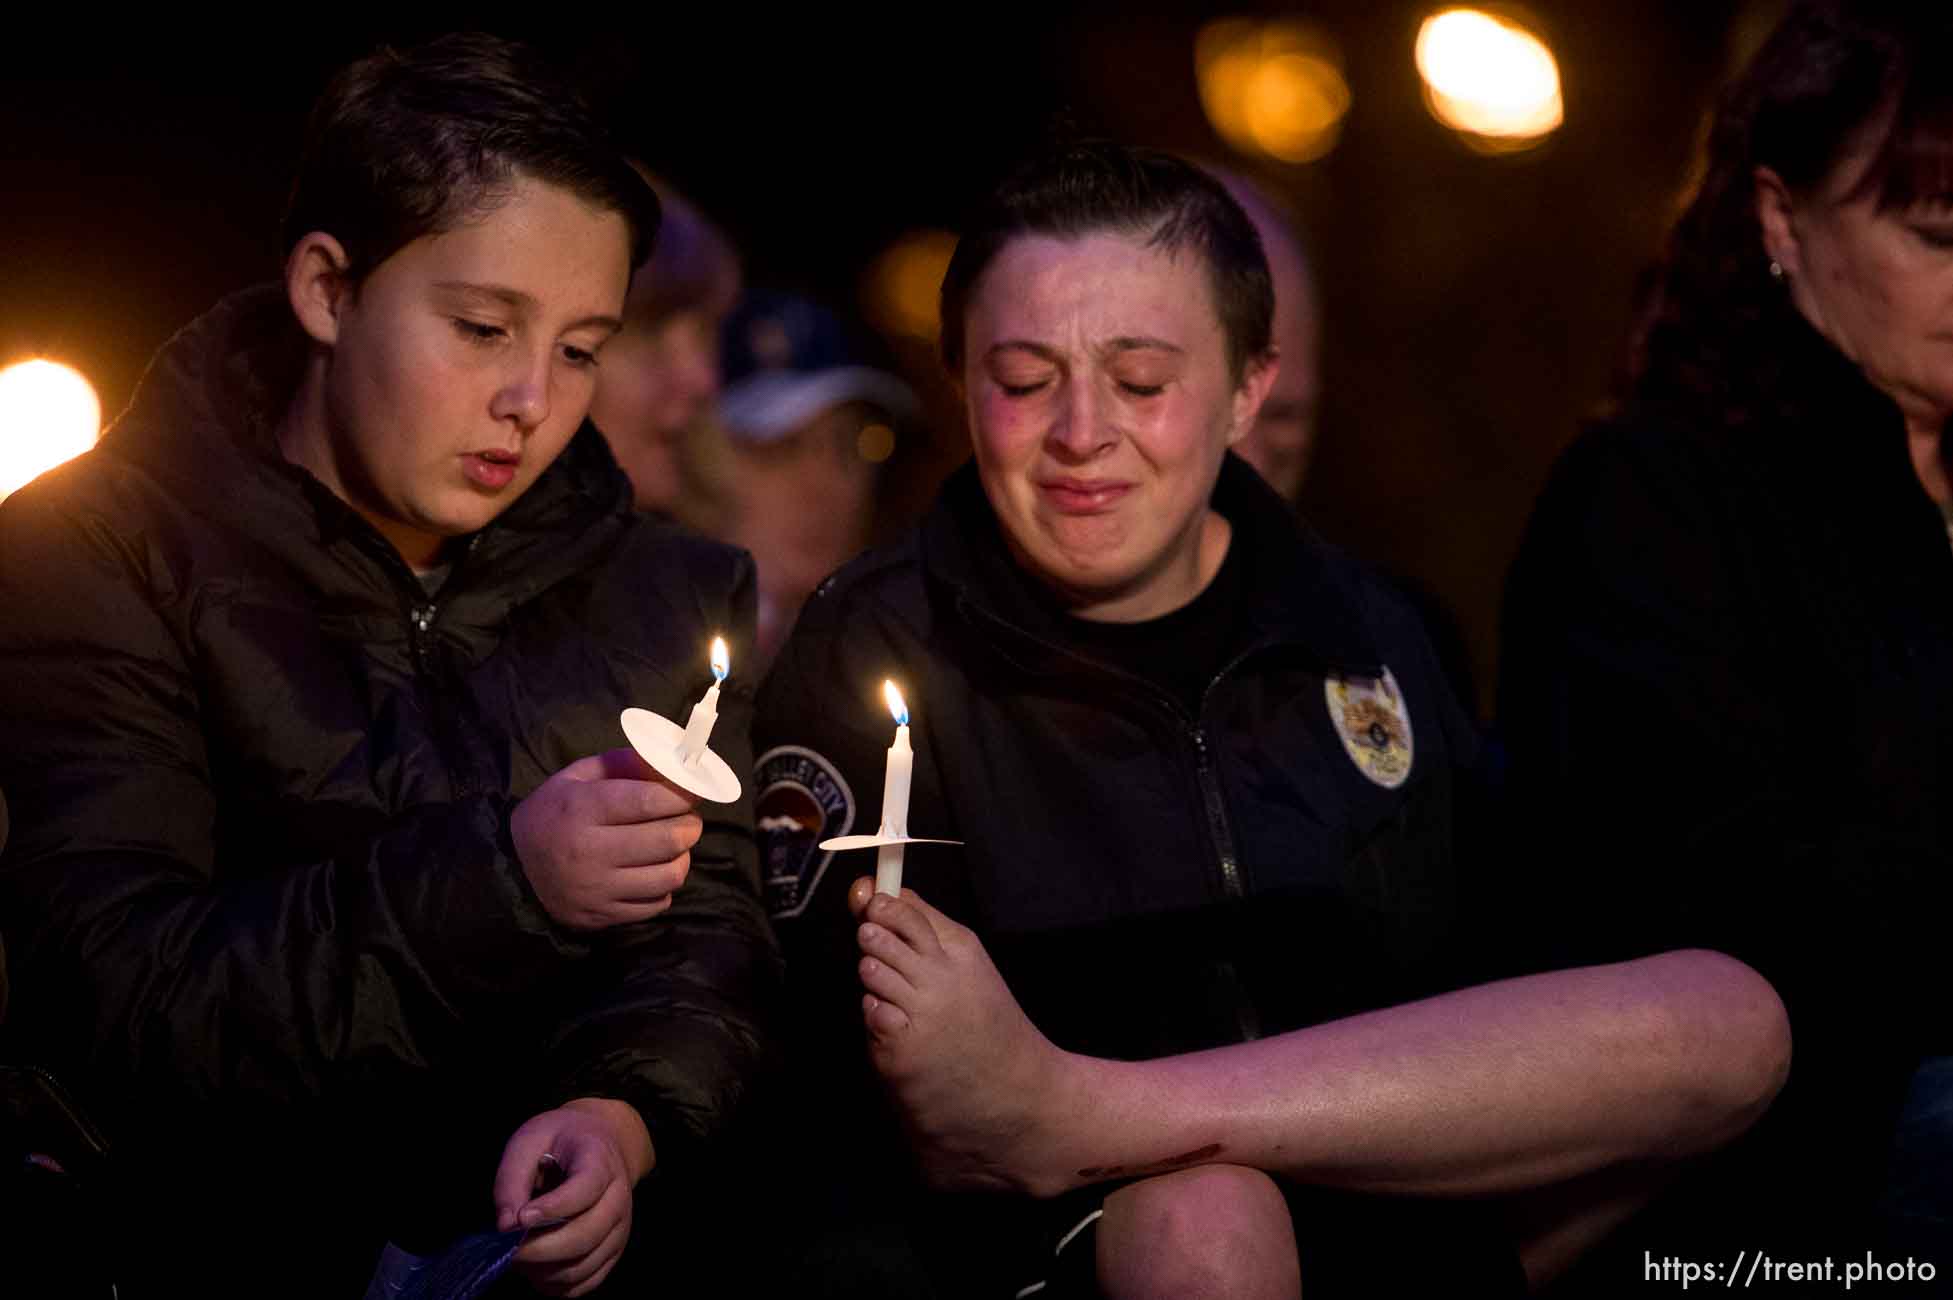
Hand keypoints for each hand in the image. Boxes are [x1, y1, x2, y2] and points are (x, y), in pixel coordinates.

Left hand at [492, 1098, 653, 1297]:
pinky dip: (557, 1285)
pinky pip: (586, 1282)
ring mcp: (620, 1228)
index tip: (521, 1218)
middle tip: (509, 1249)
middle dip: (540, 1249)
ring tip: (520, 1256)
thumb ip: (511, 1178)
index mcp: (600, 1160)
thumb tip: (506, 1225)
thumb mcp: (528, 1140)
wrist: (601, 1143)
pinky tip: (538, 1268)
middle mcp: (618, 1197)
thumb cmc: (559, 1140)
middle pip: (585, 1235)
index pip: (585, 1189)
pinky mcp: (613, 1251)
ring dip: (545, 1270)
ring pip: (583, 1265)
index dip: (553, 1208)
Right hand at [512, 747, 701, 929]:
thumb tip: (671, 763)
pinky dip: (664, 887)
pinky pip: (656, 904)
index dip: (682, 795)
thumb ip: (622, 764)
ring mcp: (596, 890)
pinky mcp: (602, 916)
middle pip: (667, 839)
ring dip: (683, 858)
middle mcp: (589, 852)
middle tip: (688, 819)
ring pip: (669, 876)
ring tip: (675, 846)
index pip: (650, 801)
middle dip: (689, 825)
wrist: (514, 869)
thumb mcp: (576, 777)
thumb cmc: (553, 813)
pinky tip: (653, 872)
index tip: (693, 792)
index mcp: (582, 809)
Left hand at [848, 878, 1074, 1194]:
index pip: (904, 909)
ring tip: (901, 997)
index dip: (880, 904)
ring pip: (870, 971)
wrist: (1019, 1093)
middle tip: (879, 949)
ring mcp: (920, 1015)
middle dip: (870, 938)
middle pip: (878, 935)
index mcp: (962, 950)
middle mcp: (941, 977)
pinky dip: (879, 1018)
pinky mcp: (900, 1051)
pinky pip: (871, 1014)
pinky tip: (903, 1029)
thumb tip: (874, 891)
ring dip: (875, 980)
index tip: (872, 906)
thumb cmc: (990, 1025)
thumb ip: (924, 927)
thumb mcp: (969, 964)